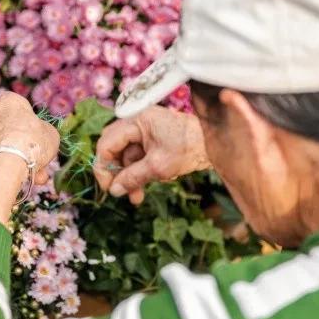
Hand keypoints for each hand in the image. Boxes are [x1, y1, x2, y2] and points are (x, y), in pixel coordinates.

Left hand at [0, 93, 59, 222]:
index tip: (38, 142)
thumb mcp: (51, 135)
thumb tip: (39, 137)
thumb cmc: (32, 145)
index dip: (32, 128)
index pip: (21, 111)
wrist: (4, 167)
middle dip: (20, 148)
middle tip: (34, 164)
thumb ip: (44, 132)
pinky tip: (6, 181)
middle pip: (6, 131)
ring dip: (9, 161)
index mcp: (7, 102)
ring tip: (25, 178)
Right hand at [95, 106, 209, 204]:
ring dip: (129, 176)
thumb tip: (114, 190)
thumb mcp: (158, 167)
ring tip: (137, 197)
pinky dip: (139, 172)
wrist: (215, 144)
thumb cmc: (189, 148)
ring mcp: (144, 130)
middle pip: (114, 149)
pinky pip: (137, 156)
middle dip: (116, 173)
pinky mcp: (152, 139)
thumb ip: (133, 177)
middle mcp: (137, 122)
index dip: (103, 167)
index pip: (107, 143)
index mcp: (136, 120)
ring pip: (126, 156)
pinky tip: (146, 185)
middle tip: (120, 192)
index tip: (109, 188)